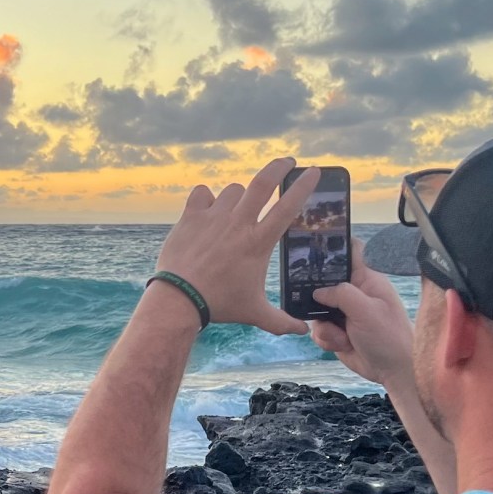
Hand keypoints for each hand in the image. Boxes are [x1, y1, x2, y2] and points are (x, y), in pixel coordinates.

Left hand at [153, 158, 315, 335]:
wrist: (179, 299)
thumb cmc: (219, 305)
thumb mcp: (255, 313)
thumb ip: (281, 321)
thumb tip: (303, 332)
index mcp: (258, 241)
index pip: (288, 206)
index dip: (304, 185)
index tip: (314, 171)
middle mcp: (238, 223)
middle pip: (263, 182)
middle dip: (279, 166)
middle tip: (287, 161)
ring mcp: (213, 217)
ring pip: (233, 190)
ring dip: (239, 195)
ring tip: (237, 208)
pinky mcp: (191, 216)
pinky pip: (202, 193)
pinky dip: (206, 197)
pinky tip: (207, 207)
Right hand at [309, 239, 414, 388]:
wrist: (394, 371)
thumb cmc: (390, 337)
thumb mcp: (366, 311)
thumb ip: (341, 294)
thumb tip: (318, 291)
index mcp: (366, 280)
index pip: (349, 252)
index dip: (332, 248)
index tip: (312, 251)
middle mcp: (354, 293)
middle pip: (323, 282)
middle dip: (317, 297)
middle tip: (318, 307)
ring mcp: (344, 312)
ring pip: (317, 310)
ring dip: (324, 326)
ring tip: (341, 336)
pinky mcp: (337, 330)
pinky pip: (319, 330)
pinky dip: (326, 339)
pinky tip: (341, 344)